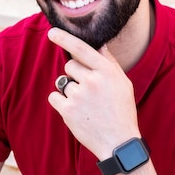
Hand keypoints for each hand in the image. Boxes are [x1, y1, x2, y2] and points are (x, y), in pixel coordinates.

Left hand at [47, 27, 140, 159]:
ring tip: (85, 105)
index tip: (51, 32)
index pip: (81, 49)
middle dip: (75, 75)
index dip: (64, 38)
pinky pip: (54, 97)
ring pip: (62, 83)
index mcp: (106, 71)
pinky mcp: (67, 110)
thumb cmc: (122, 111)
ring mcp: (79, 95)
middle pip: (69, 66)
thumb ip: (109, 63)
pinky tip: (76, 112)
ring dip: (69, 91)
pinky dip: (60, 103)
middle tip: (89, 92)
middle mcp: (92, 80)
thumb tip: (100, 45)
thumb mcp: (123, 83)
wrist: (118, 142)